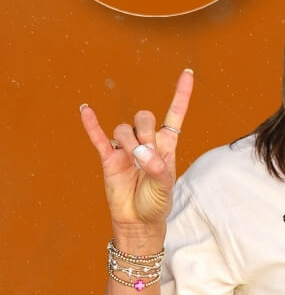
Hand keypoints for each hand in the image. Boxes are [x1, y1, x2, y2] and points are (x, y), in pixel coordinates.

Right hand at [80, 69, 192, 241]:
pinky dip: (91, 124)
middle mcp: (146, 141)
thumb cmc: (156, 202)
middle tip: (146, 154)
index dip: (181, 94)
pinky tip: (85, 110)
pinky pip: (98, 138)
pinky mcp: (108, 159)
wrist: (138, 221)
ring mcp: (126, 148)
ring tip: (133, 161)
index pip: (175, 113)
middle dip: (145, 131)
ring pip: (123, 128)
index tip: (188, 72)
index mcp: (166, 143)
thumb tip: (141, 152)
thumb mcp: (165, 186)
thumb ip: (157, 167)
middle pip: (143, 117)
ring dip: (129, 142)